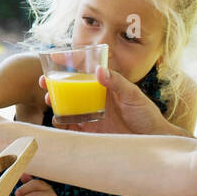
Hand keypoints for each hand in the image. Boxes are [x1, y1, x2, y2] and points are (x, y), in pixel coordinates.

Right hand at [43, 66, 172, 135]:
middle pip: (69, 88)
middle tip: (44, 82)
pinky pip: (71, 126)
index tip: (54, 56)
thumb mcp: (133, 95)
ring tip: (49, 101)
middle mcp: (95, 98)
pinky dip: (61, 123)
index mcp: (104, 86)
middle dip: (54, 84)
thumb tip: (99, 71)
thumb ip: (116, 82)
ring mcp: (91, 114)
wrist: (152, 139)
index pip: (83, 71)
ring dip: (54, 103)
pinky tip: (57, 120)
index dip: (68, 63)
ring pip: (66, 106)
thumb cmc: (146, 114)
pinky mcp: (90, 131)